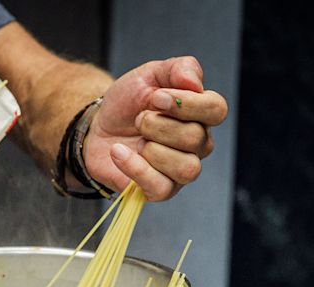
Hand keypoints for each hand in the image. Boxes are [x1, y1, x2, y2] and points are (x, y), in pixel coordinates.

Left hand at [85, 56, 227, 200]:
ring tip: (137, 140)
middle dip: (158, 125)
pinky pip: (160, 187)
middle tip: (138, 119)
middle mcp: (197, 145)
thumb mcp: (149, 75)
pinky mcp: (159, 190)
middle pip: (195, 138)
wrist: (96, 128)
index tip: (157, 97)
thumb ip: (179, 69)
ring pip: (187, 168)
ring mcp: (180, 171)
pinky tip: (118, 152)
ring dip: (153, 149)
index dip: (187, 103)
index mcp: (200, 115)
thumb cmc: (127, 104)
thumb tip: (194, 82)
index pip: (216, 110)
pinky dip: (135, 167)